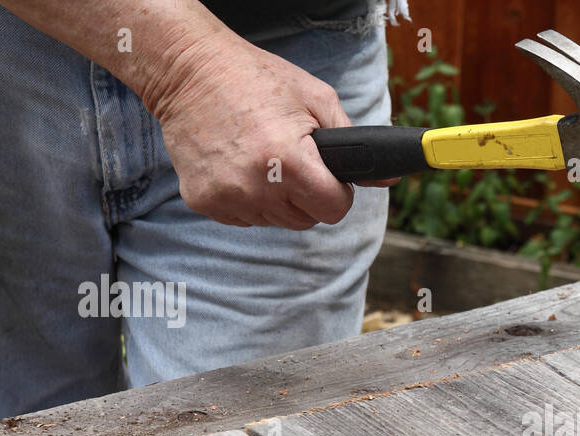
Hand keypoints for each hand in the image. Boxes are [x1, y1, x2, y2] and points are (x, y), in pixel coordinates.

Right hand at [147, 34, 380, 228]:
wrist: (189, 70)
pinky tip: (240, 165)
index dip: (337, 192)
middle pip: (307, 221)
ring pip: (276, 221)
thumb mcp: (316, 99)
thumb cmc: (258, 80)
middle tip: (292, 159)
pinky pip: (245, 218)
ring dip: (278, 198)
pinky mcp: (204, 202)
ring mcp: (227, 197)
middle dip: (308, 196)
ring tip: (263, 157)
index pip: (334, 210)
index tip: (329, 176)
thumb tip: (390, 179)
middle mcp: (256, 185)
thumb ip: (354, 143)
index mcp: (289, 160)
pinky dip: (249, 199)